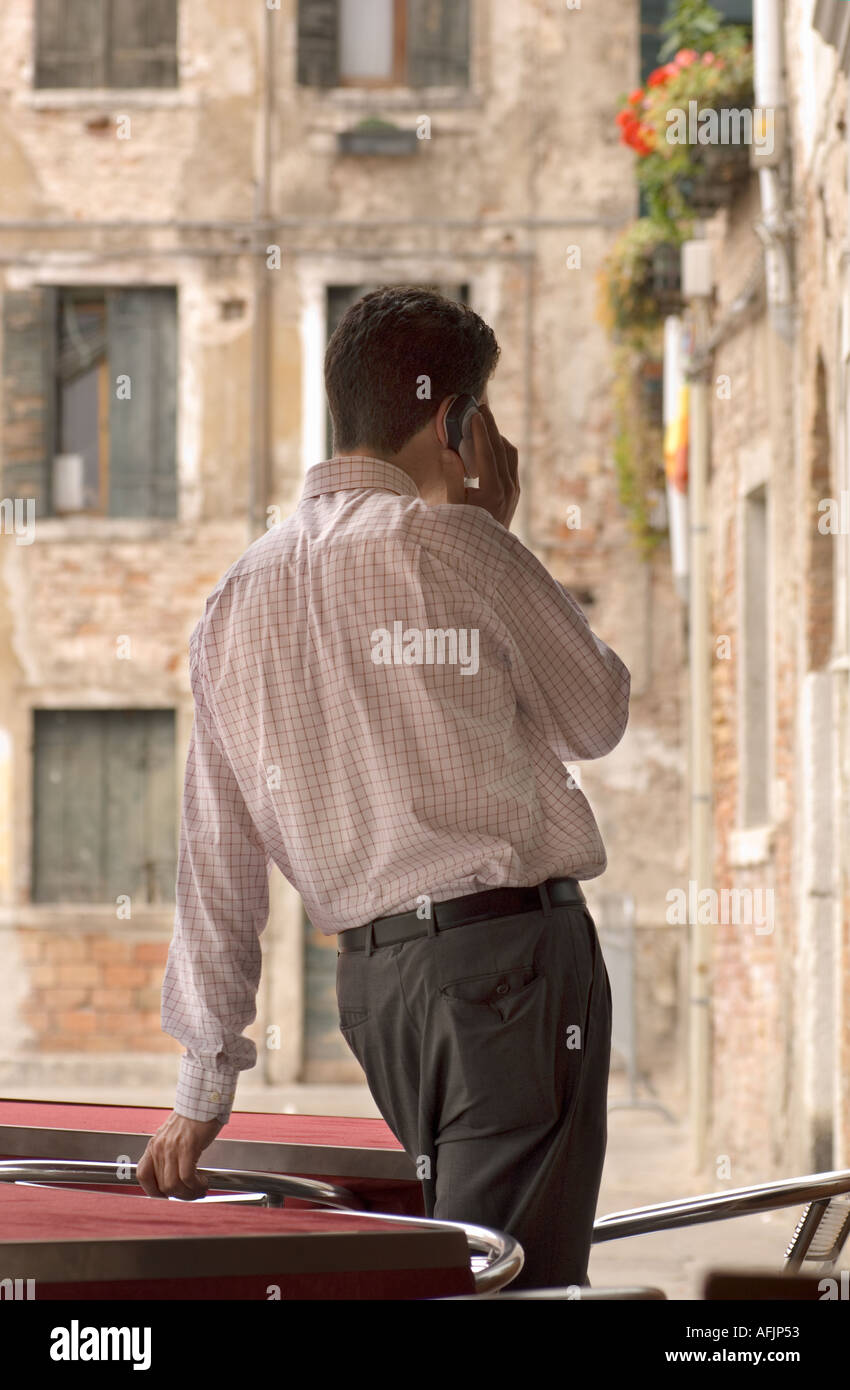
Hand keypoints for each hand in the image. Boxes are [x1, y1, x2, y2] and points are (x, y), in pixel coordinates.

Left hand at [136, 1110, 223, 1199]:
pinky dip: (196, 1185)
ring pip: (174, 1185)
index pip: (142, 1174)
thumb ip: (169, 1152)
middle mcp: (160, 1148)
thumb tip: (174, 1174)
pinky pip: (187, 1177)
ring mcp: (172, 1148)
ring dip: (189, 1193)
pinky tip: (204, 1182)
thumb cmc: (193, 1117)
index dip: (152, 1190)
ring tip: (200, 1188)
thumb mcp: (173, 1136)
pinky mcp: (188, 1147)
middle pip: (162, 1186)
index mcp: (154, 1145)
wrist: (203, 1100)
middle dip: (180, 1195)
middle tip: (192, 1192)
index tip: (166, 1195)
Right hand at [439, 403, 519, 528]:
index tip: (475, 411)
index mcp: (493, 491)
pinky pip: (511, 463)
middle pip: (502, 448)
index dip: (481, 430)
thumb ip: (452, 477)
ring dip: (497, 436)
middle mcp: (509, 488)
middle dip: (490, 425)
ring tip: (483, 423)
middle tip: (480, 406)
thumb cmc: (464, 532)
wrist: (485, 557)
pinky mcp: (516, 493)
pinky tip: (489, 446)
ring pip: (510, 454)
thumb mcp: (453, 506)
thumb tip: (449, 450)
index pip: (488, 452)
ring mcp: (515, 491)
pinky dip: (501, 449)